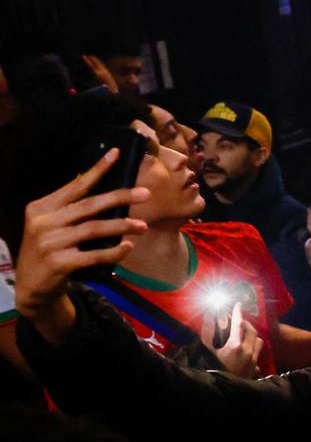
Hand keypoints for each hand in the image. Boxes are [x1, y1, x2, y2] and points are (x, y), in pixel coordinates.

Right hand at [14, 148, 149, 331]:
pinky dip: (114, 251)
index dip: (97, 170)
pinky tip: (128, 248)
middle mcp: (43, 222)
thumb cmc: (49, 252)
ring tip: (143, 226)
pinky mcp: (59, 263)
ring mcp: (50, 243)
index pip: (74, 186)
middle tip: (145, 193)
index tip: (116, 154)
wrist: (33, 287)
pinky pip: (94, 255)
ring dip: (122, 226)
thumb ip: (68, 208)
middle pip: (89, 205)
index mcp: (41, 208)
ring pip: (94, 229)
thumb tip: (93, 182)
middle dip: (120, 197)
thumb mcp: (50, 226)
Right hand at [213, 303, 262, 377]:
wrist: (220, 390)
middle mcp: (248, 352)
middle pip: (252, 331)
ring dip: (252, 337)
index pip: (239, 324)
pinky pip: (257, 355)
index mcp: (235, 346)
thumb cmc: (211, 367)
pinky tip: (245, 352)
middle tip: (238, 322)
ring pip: (259, 342)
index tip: (238, 304)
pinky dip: (253, 350)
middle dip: (246, 324)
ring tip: (243, 336)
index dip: (238, 313)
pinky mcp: (255, 369)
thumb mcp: (207, 350)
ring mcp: (253, 361)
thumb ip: (208, 332)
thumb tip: (208, 317)